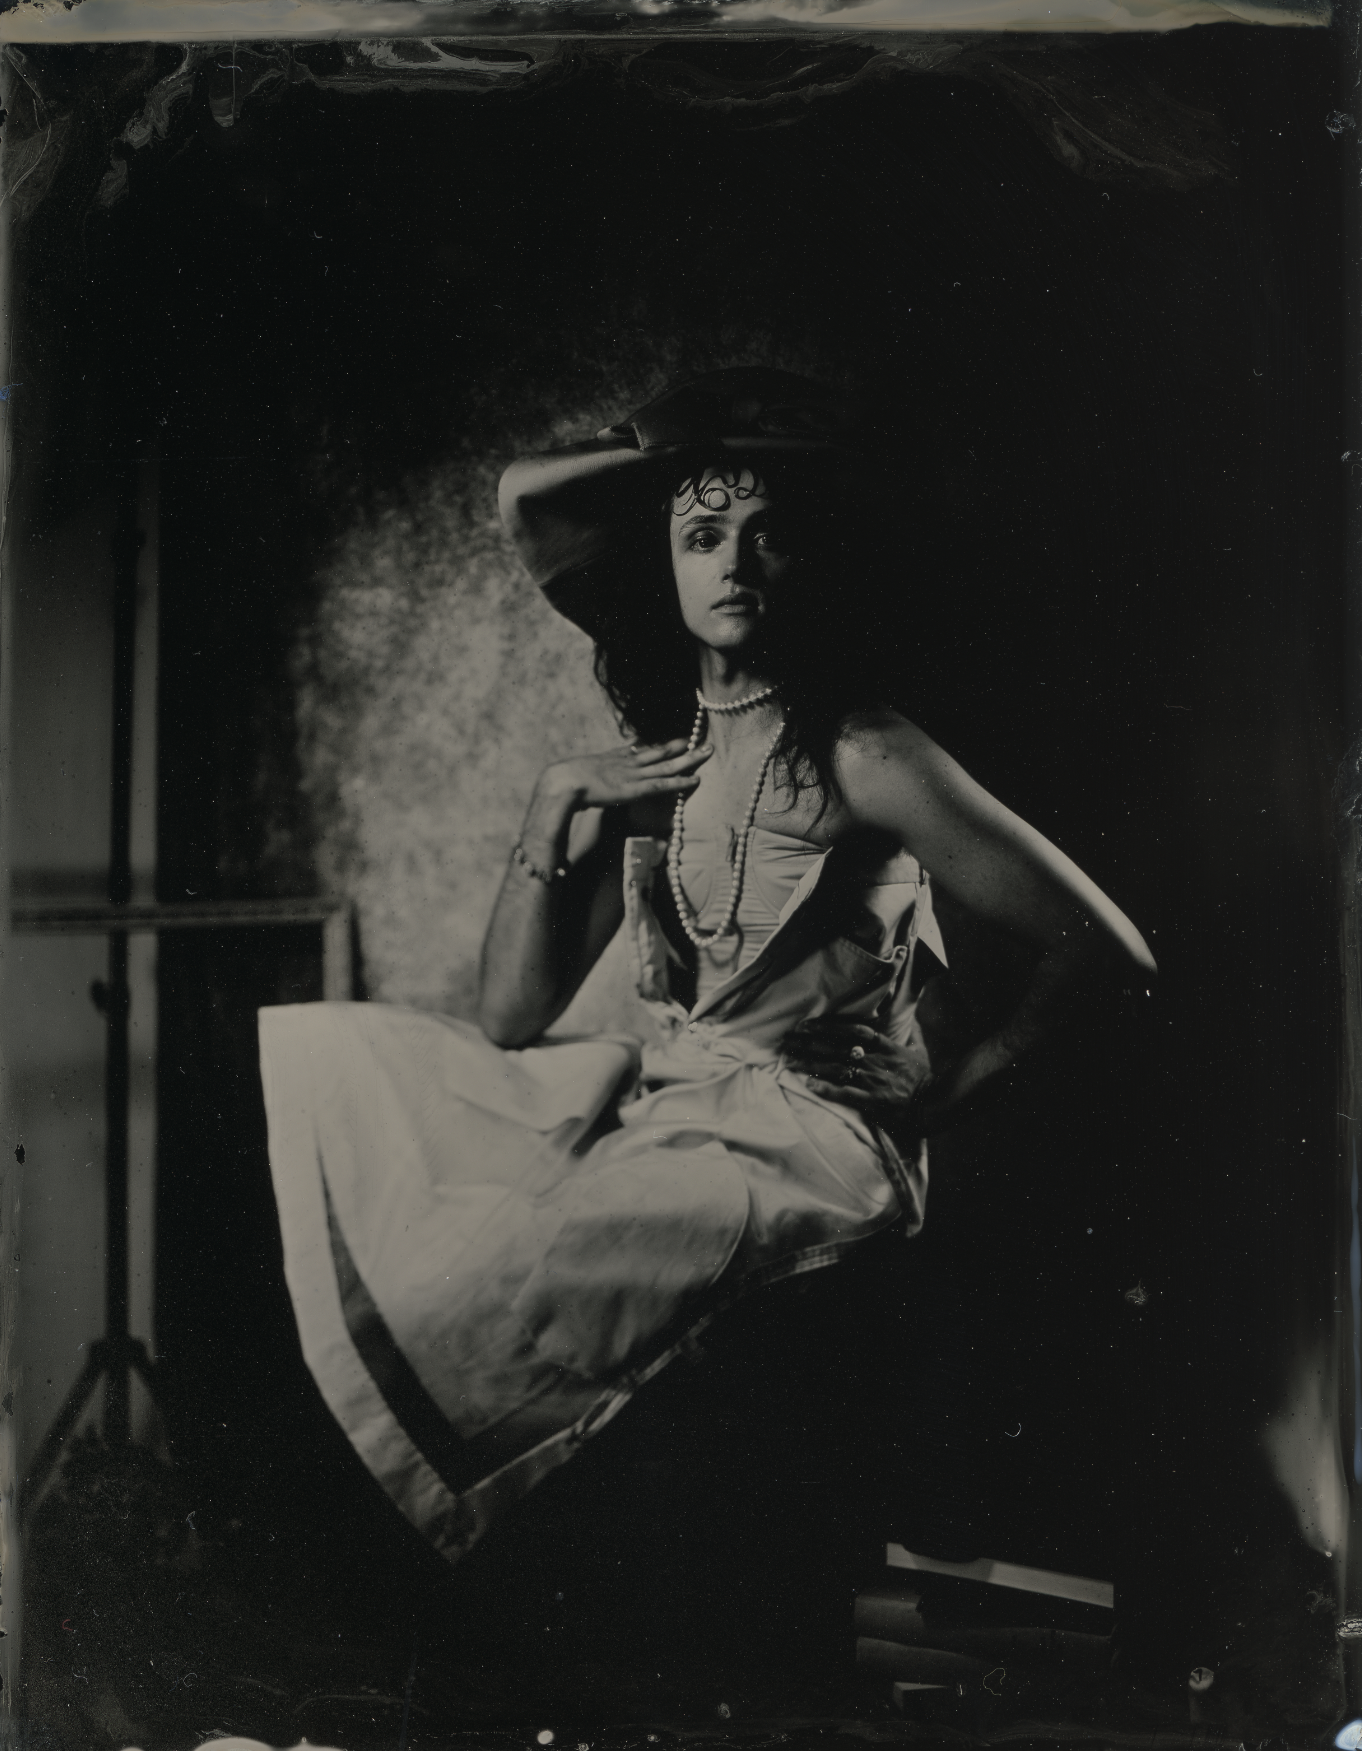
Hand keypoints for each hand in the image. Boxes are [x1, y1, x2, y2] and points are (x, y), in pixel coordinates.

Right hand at [538, 738, 711, 811]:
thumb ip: (586, 778)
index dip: (656, 747)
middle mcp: (627, 762)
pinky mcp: (636, 789)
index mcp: (612, 758)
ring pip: (667, 765)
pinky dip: (680, 782)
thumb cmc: (563, 782)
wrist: (563, 782)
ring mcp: (634, 774)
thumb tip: (583, 784)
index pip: (640, 750)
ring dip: (689, 758)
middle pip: (658, 752)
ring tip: (707, 750)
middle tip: (697, 737)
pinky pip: (663, 784)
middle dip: (679, 746)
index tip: (670, 742)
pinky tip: (695, 779)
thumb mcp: (577, 774)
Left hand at [783, 1017, 936, 1136]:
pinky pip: (845, 1093)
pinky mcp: (872, 1101)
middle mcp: (875, 1060)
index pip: (852, 1030)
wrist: (934, 1104)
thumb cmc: (925, 1078)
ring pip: (836, 1068)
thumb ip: (912, 1034)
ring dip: (810, 1064)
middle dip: (809, 1043)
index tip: (807, 1025)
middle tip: (788, 1041)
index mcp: (885, 1046)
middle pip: (836, 1048)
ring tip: (790, 1061)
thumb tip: (912, 1019)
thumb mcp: (920, 1050)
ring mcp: (872, 1081)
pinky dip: (826, 1088)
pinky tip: (809, 1084)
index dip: (827, 1026)